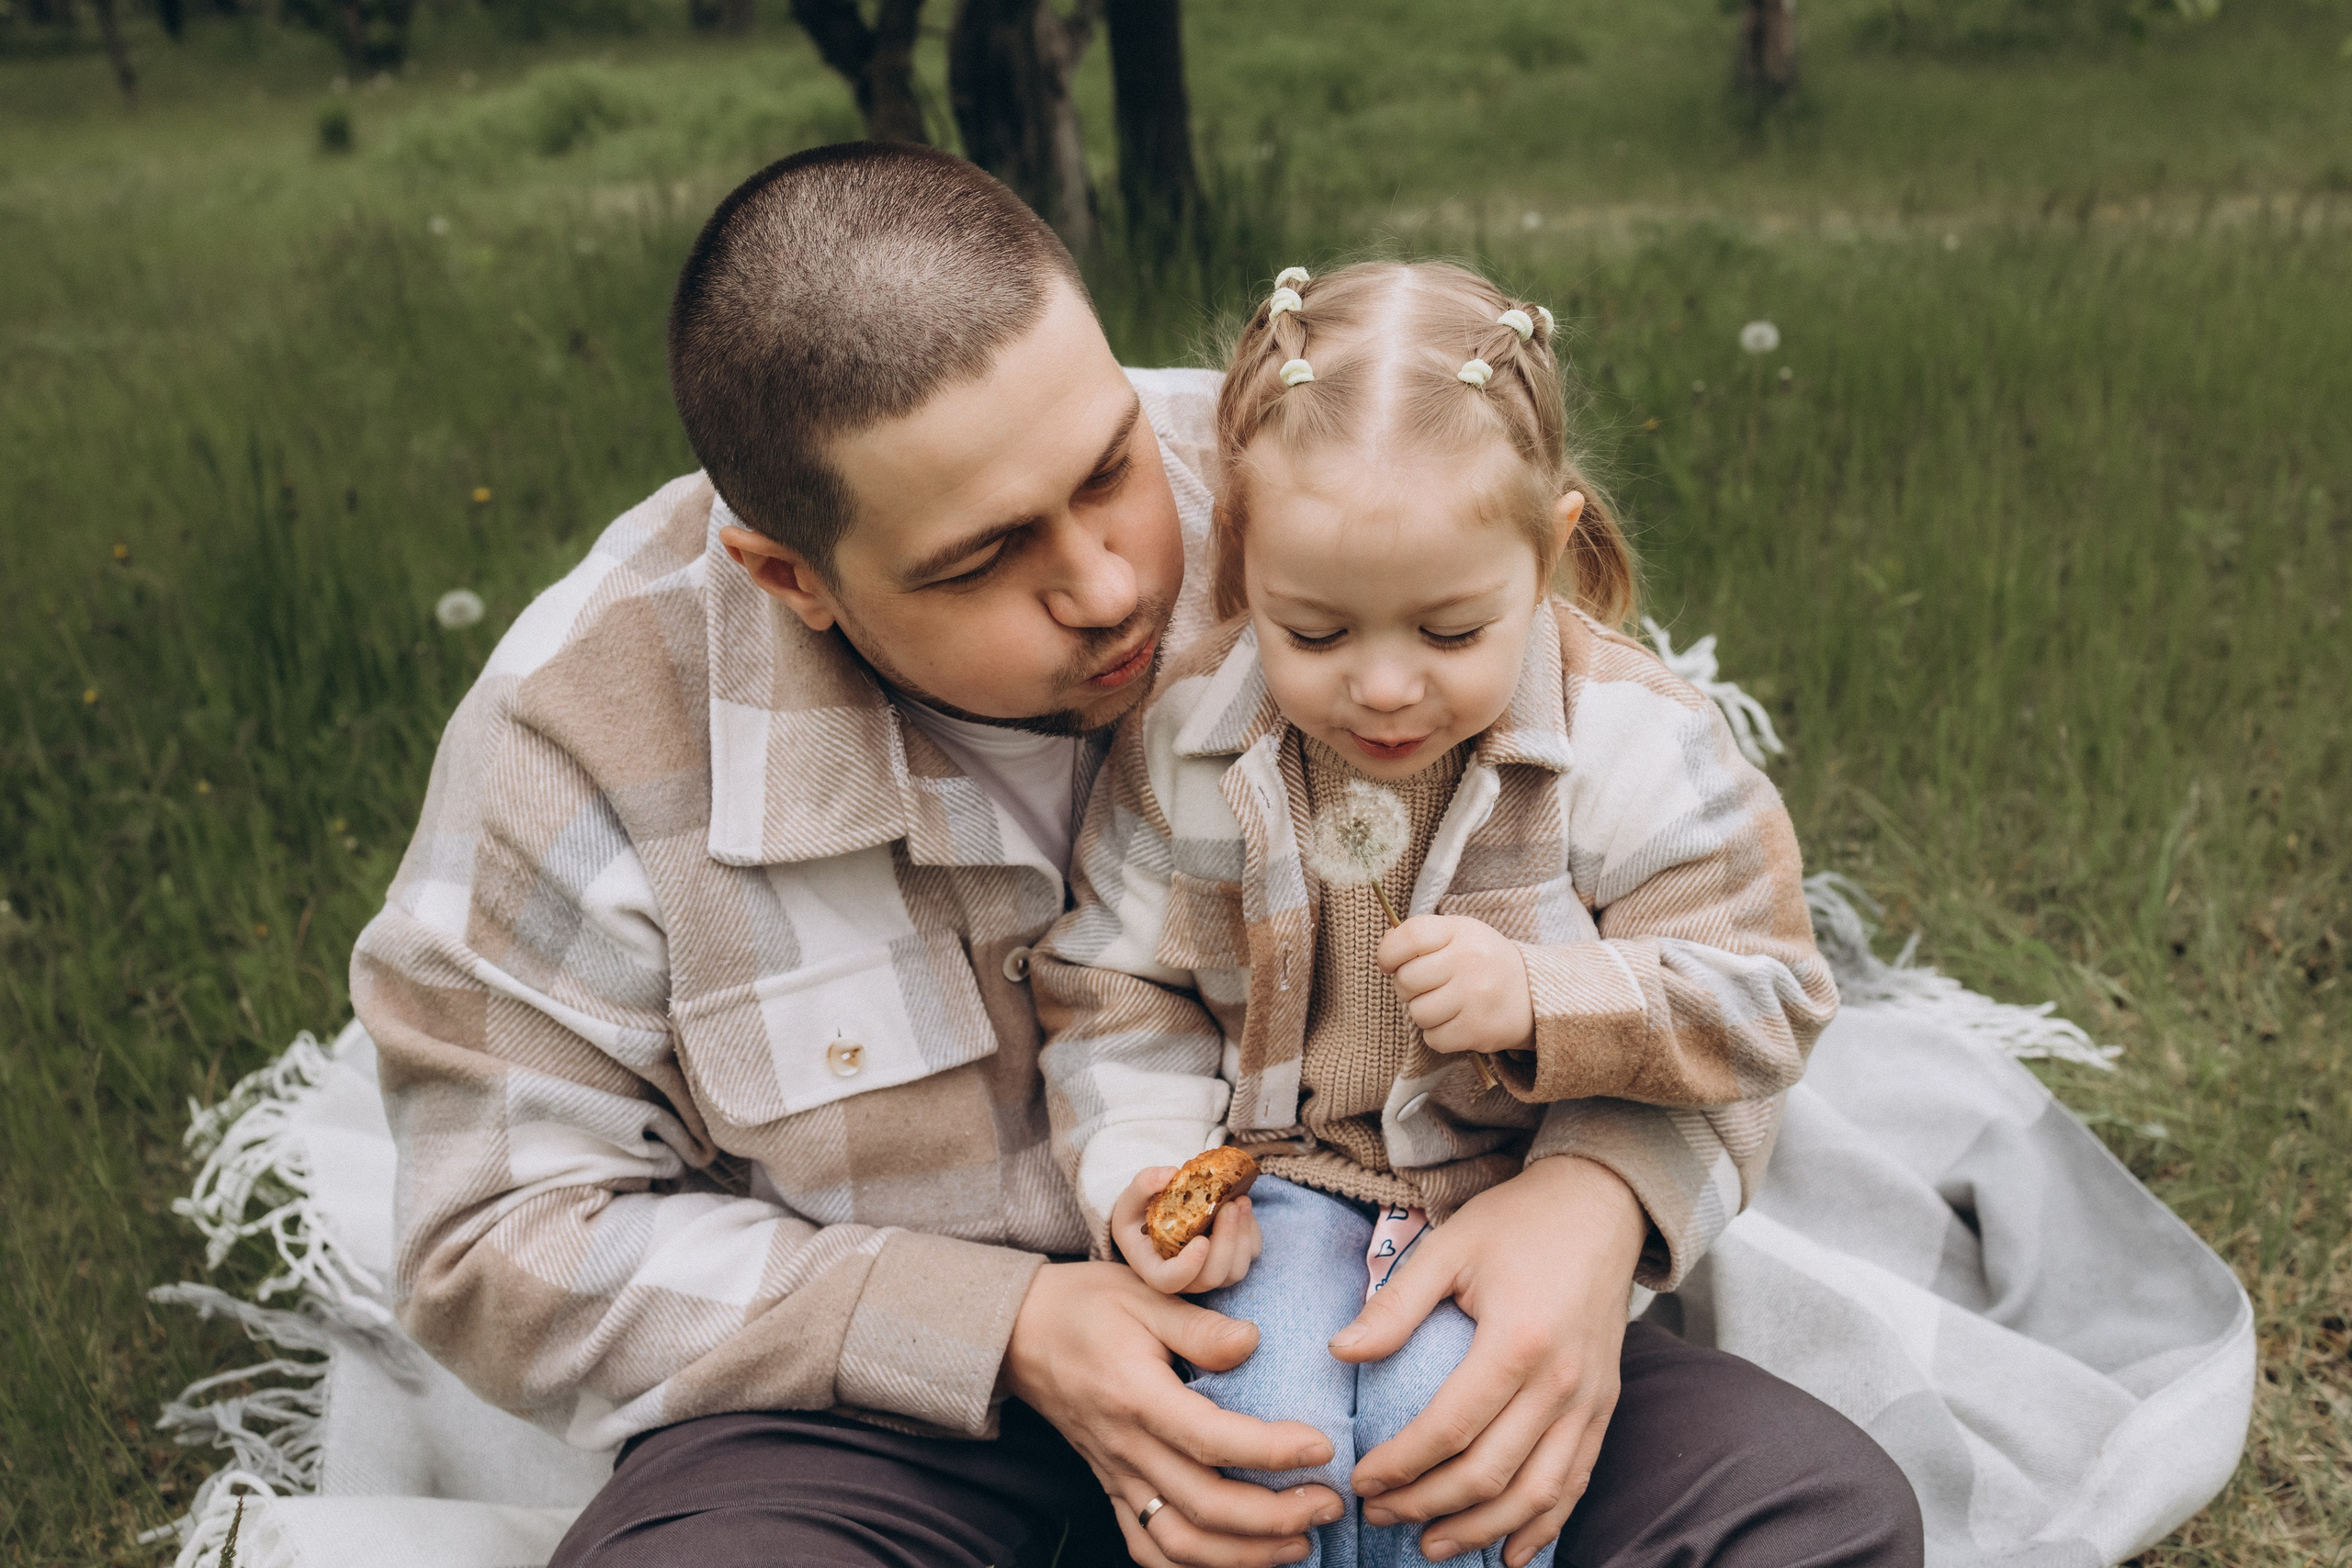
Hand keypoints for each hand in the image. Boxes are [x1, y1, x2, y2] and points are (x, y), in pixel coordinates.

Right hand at [1005, 1262, 1343, 1566]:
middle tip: (1330, 1502)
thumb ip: (1200, 1327)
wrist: (1017, 1332)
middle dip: (1274, 1516)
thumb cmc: (1085, 1305)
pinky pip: (1146, 1546)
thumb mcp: (1143, 1293)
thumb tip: (1255, 1342)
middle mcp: (1124, 1446)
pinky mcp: (1110, 1487)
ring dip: (1243, 1555)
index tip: (1322, 1447)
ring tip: (1300, 1542)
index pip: (1210, 1439)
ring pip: (1177, 1543)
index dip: (1271, 1451)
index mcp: (1135, 1396)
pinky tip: (1238, 1562)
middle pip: (1203, 1506)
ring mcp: (1114, 1475)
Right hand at [1113, 1166, 1263, 1294]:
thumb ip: (1143, 1185)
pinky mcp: (1229, 1263)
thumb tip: (1170, 1174)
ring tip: (1240, 1201)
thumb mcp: (1130, 1199)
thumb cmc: (1139, 1215)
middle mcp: (1184, 1279)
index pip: (1170, 1281)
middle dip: (1226, 1241)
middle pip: (1211, 1277)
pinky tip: (1244, 1208)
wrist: (1154, 1221)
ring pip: (1235, 1271)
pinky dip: (1251, 1233)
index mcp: (1154, 1268)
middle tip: (1229, 1206)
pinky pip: (1249, 1257)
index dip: (1188, 1267)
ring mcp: (1209, 1273)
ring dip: (1243, 1236)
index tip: (1201, 1241)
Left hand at [1329, 1157, 1645, 1566]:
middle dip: (1428, 1505)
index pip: (1450, 1427)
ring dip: (1481, 1529)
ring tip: (1431, 1543)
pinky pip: (1577, 1481)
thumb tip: (1340, 1352)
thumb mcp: (1449, 1246)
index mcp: (1517, 1340)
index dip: (1402, 1464)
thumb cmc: (1518, 1222)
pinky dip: (1544, 1525)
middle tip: (1380, 1514)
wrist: (1601, 1204)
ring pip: (1536, 1492)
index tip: (1362, 1479)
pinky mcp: (1605, 1405)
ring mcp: (1590, 1399)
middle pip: (1490, 1472)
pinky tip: (1510, 1553)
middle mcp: (1561, 1380)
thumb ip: (1396, 1304)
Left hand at [1377, 916, 1535, 1056]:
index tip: (1389, 964)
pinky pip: (1433, 1038)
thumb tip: (1384, 951)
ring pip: (1417, 1013)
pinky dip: (1438, 1034)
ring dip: (1424, 1013)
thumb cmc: (1484, 963)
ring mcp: (1476, 997)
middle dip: (1407, 988)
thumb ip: (1421, 937)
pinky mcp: (1479, 1030)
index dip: (1389, 953)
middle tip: (1427, 987)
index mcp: (1462, 931)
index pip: (1410, 936)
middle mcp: (1470, 961)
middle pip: (1406, 980)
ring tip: (1445, 1005)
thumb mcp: (1460, 935)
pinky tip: (1456, 1022)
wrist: (1535, 996)